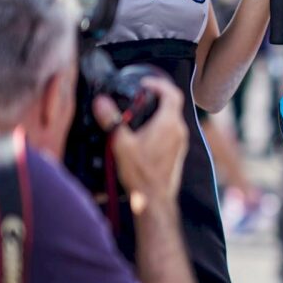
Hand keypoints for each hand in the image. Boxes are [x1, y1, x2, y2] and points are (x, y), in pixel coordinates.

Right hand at [93, 76, 187, 211]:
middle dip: (157, 96)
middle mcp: (179, 131)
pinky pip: (171, 131)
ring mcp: (180, 142)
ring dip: (159, 111)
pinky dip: (161, 125)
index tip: (145, 83)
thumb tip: (101, 102)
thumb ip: (111, 121)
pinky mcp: (177, 152)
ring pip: (173, 118)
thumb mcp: (121, 144)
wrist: (154, 200)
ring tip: (139, 112)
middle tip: (140, 94)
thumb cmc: (141, 175)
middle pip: (173, 104)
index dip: (159, 83)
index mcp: (169, 124)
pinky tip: (144, 132)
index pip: (172, 93)